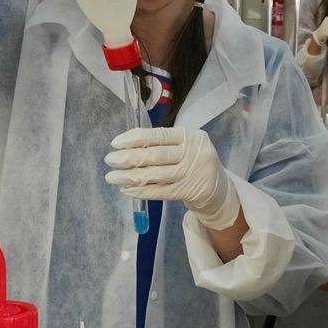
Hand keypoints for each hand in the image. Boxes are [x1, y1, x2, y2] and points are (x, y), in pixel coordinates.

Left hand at [105, 127, 241, 230]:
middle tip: (109, 160)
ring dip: (130, 176)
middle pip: (155, 155)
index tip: (115, 143)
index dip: (135, 139)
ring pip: (155, 175)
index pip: (158, 135)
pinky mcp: (189, 191)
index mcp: (190, 135)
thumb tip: (127, 146)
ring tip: (112, 177)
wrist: (218, 187)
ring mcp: (192, 173)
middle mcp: (193, 153)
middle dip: (128, 158)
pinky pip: (160, 192)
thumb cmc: (193, 161)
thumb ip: (162, 143)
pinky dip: (141, 191)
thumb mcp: (185, 145)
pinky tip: (127, 189)